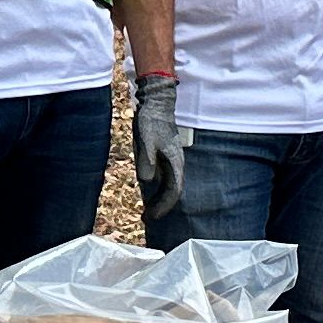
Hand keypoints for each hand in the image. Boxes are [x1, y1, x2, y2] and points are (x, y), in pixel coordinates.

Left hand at [132, 74, 186, 217]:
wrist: (157, 104)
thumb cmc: (151, 121)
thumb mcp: (146, 141)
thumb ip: (146, 161)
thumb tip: (146, 181)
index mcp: (174, 161)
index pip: (174, 190)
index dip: (164, 206)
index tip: (153, 217)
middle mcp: (176, 163)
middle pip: (172, 191)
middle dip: (161, 207)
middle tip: (146, 218)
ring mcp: (171, 160)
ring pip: (169, 186)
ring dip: (160, 200)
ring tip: (147, 212)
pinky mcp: (165, 156)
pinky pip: (164, 179)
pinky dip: (158, 190)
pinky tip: (148, 194)